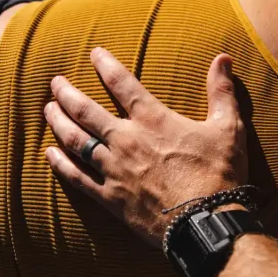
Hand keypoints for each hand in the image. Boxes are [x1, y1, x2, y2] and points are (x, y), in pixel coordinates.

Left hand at [43, 47, 246, 246]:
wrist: (206, 223)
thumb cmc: (220, 174)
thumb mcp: (229, 128)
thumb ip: (222, 91)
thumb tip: (224, 58)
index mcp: (153, 121)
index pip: (122, 83)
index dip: (105, 65)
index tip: (94, 53)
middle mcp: (127, 140)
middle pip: (87, 111)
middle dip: (68, 94)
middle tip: (55, 83)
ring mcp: (114, 170)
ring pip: (76, 141)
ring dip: (59, 123)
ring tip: (48, 110)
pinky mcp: (110, 198)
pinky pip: (77, 178)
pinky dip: (60, 165)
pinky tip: (49, 154)